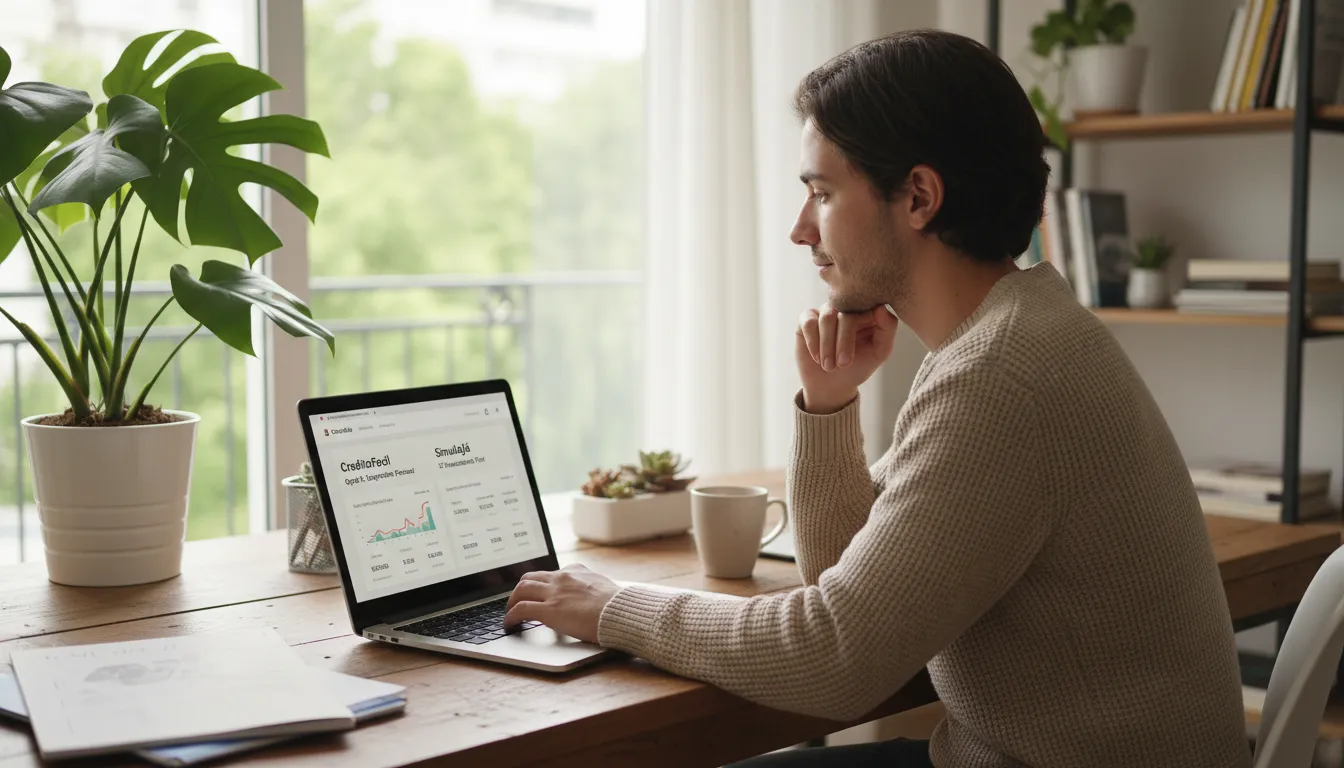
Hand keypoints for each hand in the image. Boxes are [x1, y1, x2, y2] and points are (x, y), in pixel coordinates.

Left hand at [503, 563, 620, 643]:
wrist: (620, 611)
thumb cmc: (617, 605)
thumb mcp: (604, 587)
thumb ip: (591, 588)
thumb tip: (591, 595)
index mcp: (575, 572)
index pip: (551, 573)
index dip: (541, 584)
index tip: (539, 592)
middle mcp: (561, 578)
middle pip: (530, 577)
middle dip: (520, 589)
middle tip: (517, 601)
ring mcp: (554, 593)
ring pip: (521, 589)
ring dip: (512, 601)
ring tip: (510, 612)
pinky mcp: (549, 610)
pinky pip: (521, 609)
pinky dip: (511, 617)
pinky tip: (509, 624)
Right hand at [796, 304, 898, 413]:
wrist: (831, 385)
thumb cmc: (857, 367)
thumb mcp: (879, 352)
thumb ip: (887, 329)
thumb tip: (881, 308)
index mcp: (866, 312)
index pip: (868, 306)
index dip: (866, 324)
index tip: (867, 343)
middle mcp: (846, 308)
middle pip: (846, 314)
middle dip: (844, 341)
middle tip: (844, 364)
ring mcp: (826, 312)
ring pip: (827, 317)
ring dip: (828, 345)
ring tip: (829, 366)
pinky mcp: (807, 319)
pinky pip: (808, 322)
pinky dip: (813, 342)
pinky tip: (817, 358)